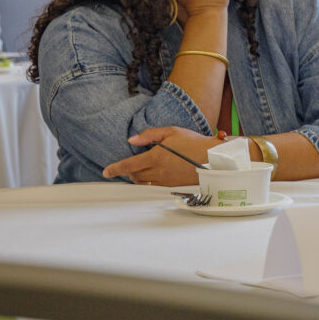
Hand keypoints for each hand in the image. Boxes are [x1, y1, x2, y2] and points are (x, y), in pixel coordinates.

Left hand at [102, 126, 218, 185]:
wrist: (212, 157)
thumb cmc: (193, 142)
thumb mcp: (171, 131)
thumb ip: (149, 135)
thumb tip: (132, 140)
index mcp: (155, 156)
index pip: (129, 165)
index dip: (116, 169)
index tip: (106, 172)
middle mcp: (158, 171)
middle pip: (134, 176)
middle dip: (128, 173)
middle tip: (128, 168)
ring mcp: (165, 181)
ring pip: (143, 183)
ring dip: (137, 179)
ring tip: (138, 172)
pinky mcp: (172, 186)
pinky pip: (153, 187)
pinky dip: (147, 183)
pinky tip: (151, 178)